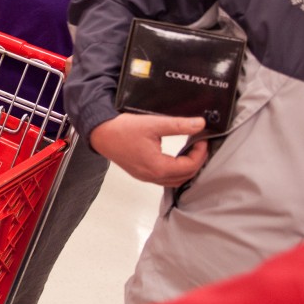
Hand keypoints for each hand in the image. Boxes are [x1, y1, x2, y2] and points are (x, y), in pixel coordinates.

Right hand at [88, 113, 208, 186]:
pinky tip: (176, 158)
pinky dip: (175, 170)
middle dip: (196, 161)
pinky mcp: (141, 174)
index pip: (189, 166)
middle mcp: (152, 177)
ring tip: (191, 151)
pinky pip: (164, 178)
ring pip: (175, 180)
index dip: (200, 153)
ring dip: (186, 168)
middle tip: (200, 144)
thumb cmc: (123, 129)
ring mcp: (146, 177)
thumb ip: (179, 125)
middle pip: (185, 177)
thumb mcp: (153, 124)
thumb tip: (200, 124)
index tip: (202, 139)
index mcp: (157, 167)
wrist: (100, 133)